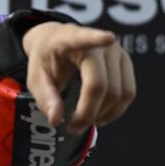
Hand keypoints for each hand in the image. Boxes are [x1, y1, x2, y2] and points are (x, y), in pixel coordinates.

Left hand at [21, 22, 135, 133]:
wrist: (56, 43)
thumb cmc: (46, 59)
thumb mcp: (36, 77)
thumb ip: (45, 97)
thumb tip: (56, 120)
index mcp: (69, 39)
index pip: (84, 38)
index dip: (97, 38)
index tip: (109, 38)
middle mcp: (98, 43)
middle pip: (100, 84)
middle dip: (88, 112)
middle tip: (72, 127)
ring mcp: (116, 51)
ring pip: (119, 92)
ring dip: (104, 114)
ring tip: (83, 121)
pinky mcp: (125, 62)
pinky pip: (128, 92)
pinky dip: (114, 110)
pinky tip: (98, 115)